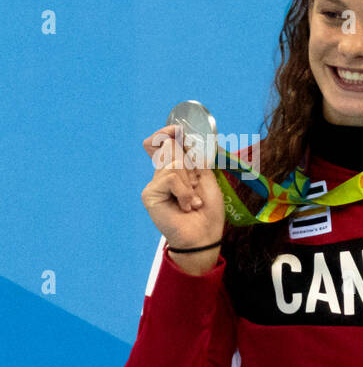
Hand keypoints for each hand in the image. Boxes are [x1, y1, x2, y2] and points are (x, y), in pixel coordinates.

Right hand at [140, 124, 224, 271]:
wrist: (203, 236)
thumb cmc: (208, 212)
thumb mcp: (208, 180)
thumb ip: (196, 159)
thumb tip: (188, 137)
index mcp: (176, 169)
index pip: (162, 142)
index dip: (168, 132)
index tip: (178, 130)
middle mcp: (163, 173)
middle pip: (168, 147)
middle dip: (189, 163)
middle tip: (196, 186)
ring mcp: (155, 183)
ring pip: (172, 162)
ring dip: (189, 182)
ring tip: (193, 201)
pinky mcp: (150, 193)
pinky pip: (170, 178)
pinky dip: (184, 191)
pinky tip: (186, 206)